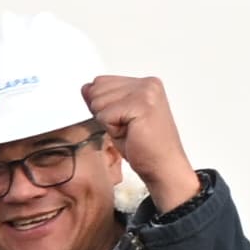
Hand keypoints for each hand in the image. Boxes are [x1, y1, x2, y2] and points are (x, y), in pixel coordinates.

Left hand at [85, 74, 197, 212]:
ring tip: (130, 131)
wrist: (164, 167)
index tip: (125, 121)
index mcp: (145, 83)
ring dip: (109, 123)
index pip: (101, 81)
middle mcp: (147, 84)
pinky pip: (105, 115)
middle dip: (105, 114)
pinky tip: (131, 135)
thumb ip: (103, 100)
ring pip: (98, 102)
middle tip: (128, 129)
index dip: (103, 106)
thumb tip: (86, 88)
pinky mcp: (141, 104)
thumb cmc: (145, 147)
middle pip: (97, 89)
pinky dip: (112, 130)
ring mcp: (146, 92)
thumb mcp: (117, 118)